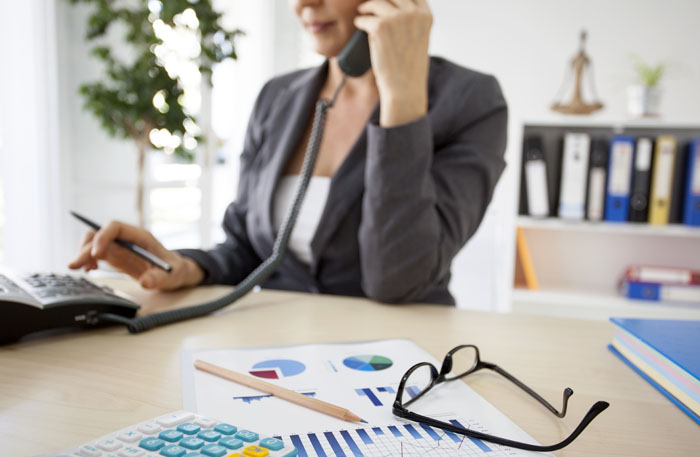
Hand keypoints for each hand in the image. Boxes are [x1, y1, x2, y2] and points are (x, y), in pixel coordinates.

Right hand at [68, 221, 204, 289]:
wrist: (174, 272)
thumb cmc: (175, 270)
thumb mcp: (172, 275)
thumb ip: (160, 278)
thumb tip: (145, 282)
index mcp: (140, 236)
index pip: (114, 226)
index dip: (102, 237)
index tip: (96, 254)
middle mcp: (127, 238)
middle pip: (99, 234)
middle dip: (86, 248)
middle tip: (76, 266)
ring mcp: (120, 246)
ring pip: (93, 241)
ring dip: (83, 253)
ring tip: (83, 269)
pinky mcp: (116, 256)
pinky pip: (95, 252)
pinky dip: (88, 260)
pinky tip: (90, 271)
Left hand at [354, 0, 432, 126]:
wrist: (404, 88)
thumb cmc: (410, 68)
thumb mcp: (418, 38)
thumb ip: (411, 21)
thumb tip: (391, 7)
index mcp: (425, 16)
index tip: (389, 2)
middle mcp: (413, 13)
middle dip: (380, 1)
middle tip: (372, 6)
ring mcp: (397, 18)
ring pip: (376, 3)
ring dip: (368, 7)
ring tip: (363, 12)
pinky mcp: (380, 26)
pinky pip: (364, 17)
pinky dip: (360, 21)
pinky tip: (359, 25)